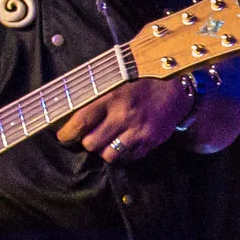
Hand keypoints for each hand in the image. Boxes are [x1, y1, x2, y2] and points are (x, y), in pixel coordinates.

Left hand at [57, 78, 192, 162]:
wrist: (175, 89)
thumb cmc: (140, 82)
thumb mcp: (116, 81)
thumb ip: (95, 95)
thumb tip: (72, 112)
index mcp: (112, 97)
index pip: (81, 122)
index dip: (67, 134)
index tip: (64, 136)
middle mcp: (124, 116)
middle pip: (92, 144)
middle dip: (88, 142)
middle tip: (91, 136)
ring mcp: (138, 131)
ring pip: (109, 155)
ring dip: (105, 150)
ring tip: (108, 141)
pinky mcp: (150, 142)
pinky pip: (129, 158)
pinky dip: (124, 154)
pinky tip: (126, 142)